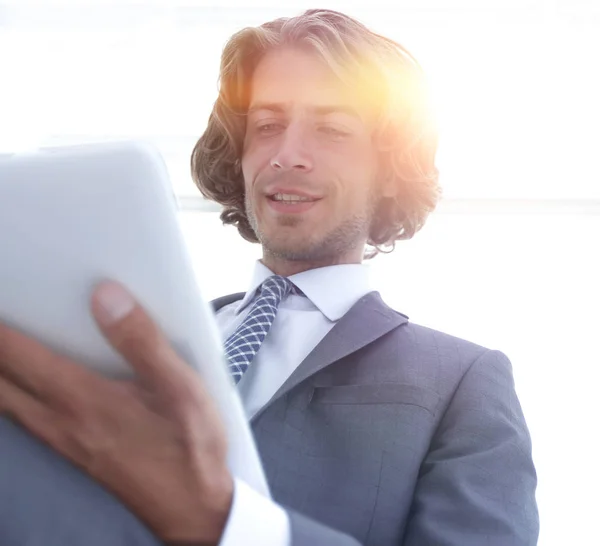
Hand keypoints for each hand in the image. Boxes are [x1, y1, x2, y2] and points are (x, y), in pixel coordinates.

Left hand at [0, 281, 232, 544]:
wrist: (192, 506)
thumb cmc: (189, 447)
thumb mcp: (179, 388)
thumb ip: (142, 341)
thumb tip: (106, 296)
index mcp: (83, 399)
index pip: (19, 355)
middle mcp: (61, 421)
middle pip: (0, 382)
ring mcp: (62, 441)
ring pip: (5, 404)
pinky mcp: (71, 452)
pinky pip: (21, 419)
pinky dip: (7, 397)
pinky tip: (18, 391)